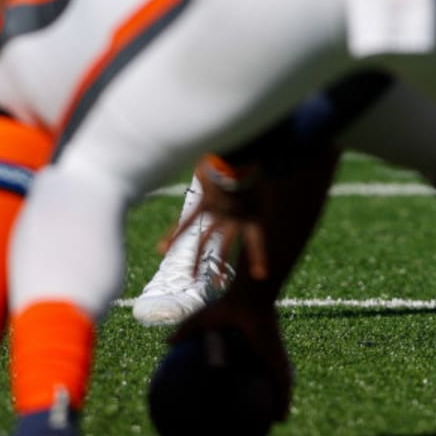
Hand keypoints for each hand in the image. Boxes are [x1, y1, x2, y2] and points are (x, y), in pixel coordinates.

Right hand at [165, 156, 268, 282]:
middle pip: (227, 246)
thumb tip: (273, 166)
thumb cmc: (253, 163)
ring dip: (197, 259)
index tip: (261, 276)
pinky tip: (162, 248)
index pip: (256, 241)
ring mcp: (219, 213)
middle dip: (223, 265)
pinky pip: (188, 222)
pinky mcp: (205, 204)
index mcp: (252, 215)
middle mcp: (235, 218)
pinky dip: (174, 234)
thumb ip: (263, 183)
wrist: (241, 153)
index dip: (258, 258)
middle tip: (220, 283)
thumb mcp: (263, 177)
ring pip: (205, 240)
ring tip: (191, 278)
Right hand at [169, 297, 292, 419]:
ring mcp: (272, 358)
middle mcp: (262, 353)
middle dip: (266, 394)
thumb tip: (167, 342)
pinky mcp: (278, 360)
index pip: (249, 365)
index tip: (240, 395)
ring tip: (279, 421)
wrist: (249, 300)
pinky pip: (284, 385)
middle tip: (260, 413)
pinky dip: (285, 401)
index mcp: (248, 344)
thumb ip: (185, 332)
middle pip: (266, 377)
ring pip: (280, 384)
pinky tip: (282, 419)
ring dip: (281, 401)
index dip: (247, 378)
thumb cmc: (227, 306)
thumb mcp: (200, 321)